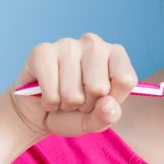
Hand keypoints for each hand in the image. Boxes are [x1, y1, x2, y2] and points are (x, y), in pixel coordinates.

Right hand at [5, 32, 138, 139]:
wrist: (39, 112)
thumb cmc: (73, 111)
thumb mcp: (96, 120)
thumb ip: (108, 116)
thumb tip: (107, 104)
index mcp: (115, 54)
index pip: (125, 80)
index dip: (111, 100)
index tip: (101, 99)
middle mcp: (93, 43)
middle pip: (99, 87)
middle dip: (86, 104)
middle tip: (77, 99)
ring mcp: (67, 44)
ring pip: (73, 93)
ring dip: (66, 105)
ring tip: (62, 96)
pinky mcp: (42, 51)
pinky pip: (51, 92)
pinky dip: (49, 102)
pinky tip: (46, 93)